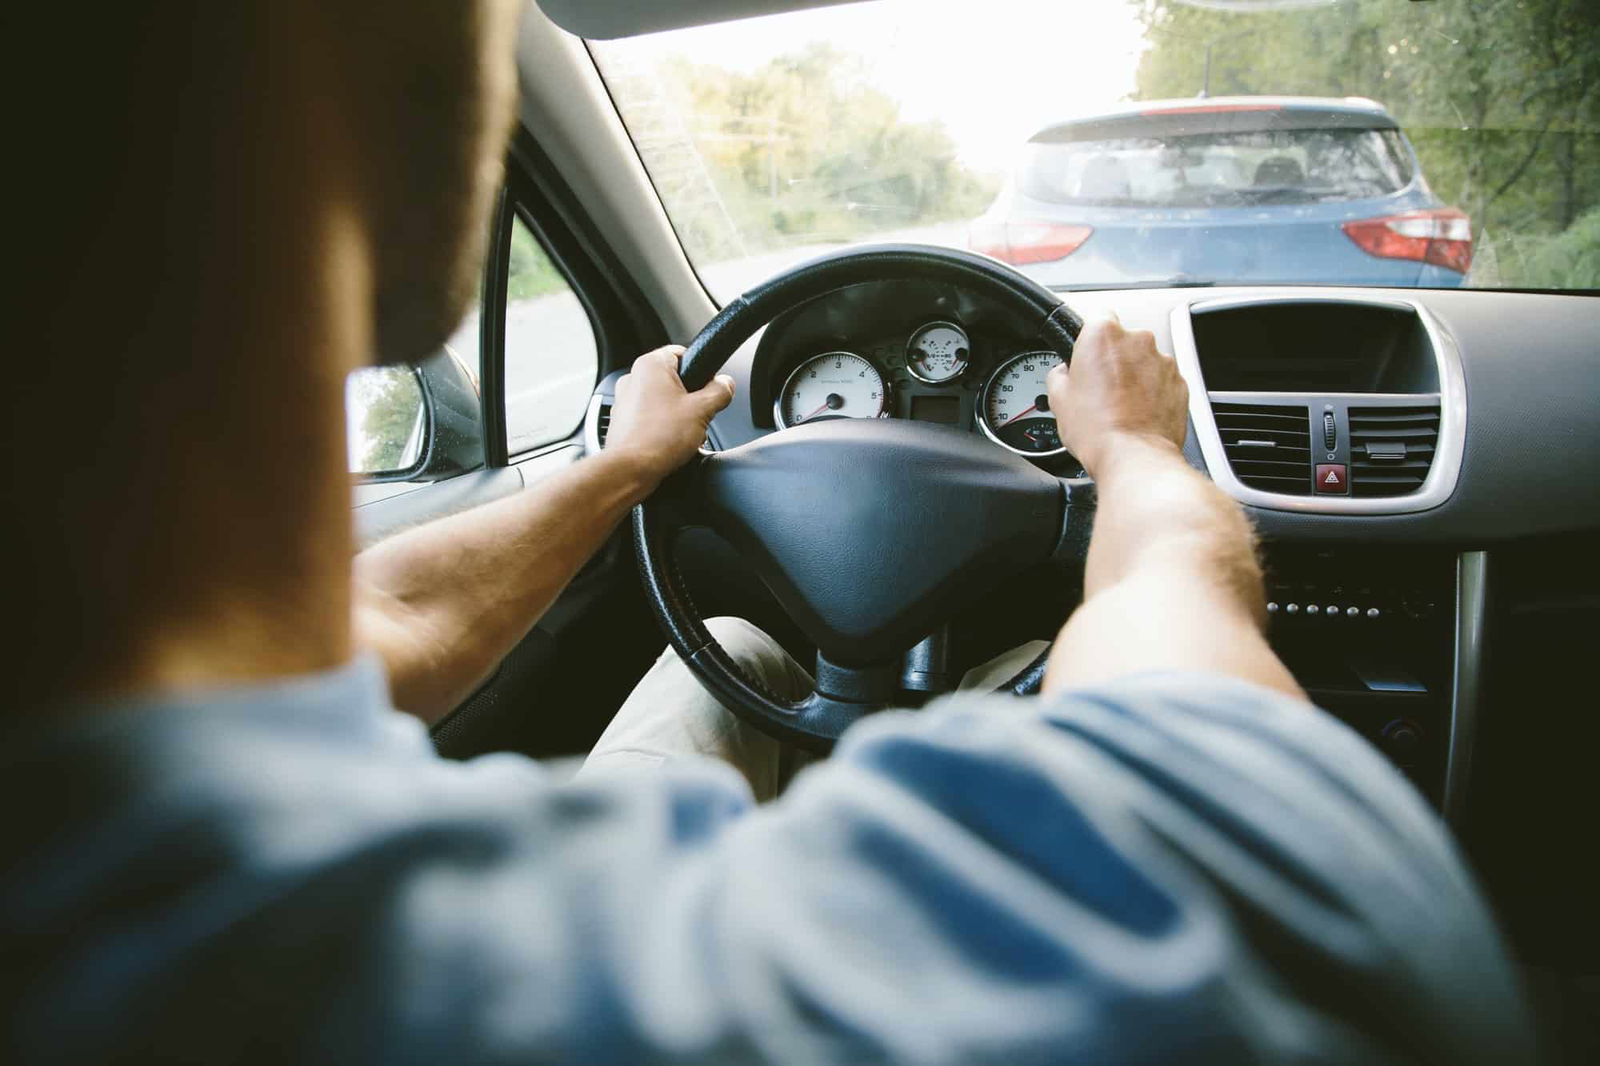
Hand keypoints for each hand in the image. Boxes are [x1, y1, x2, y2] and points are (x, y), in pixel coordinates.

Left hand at [604, 346, 735, 482]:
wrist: (630, 470)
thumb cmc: (658, 438)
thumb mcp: (702, 410)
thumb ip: (720, 392)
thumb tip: (726, 384)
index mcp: (650, 365)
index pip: (683, 353)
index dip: (702, 370)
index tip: (710, 387)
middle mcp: (633, 378)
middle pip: (674, 380)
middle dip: (690, 398)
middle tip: (699, 414)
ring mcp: (625, 400)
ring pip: (663, 401)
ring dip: (678, 415)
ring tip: (684, 433)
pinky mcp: (623, 422)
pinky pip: (651, 418)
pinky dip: (662, 428)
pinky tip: (670, 443)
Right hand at [1047, 315, 1187, 476]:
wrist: (1135, 457)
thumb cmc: (1098, 429)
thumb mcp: (1058, 398)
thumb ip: (1060, 373)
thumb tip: (1064, 373)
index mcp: (1104, 334)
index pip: (1097, 316)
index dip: (1089, 336)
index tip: (1086, 352)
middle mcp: (1138, 341)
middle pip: (1123, 341)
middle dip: (1113, 360)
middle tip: (1099, 389)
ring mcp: (1164, 362)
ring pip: (1145, 362)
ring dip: (1134, 378)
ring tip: (1119, 407)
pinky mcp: (1180, 384)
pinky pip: (1162, 382)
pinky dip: (1152, 394)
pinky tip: (1137, 415)